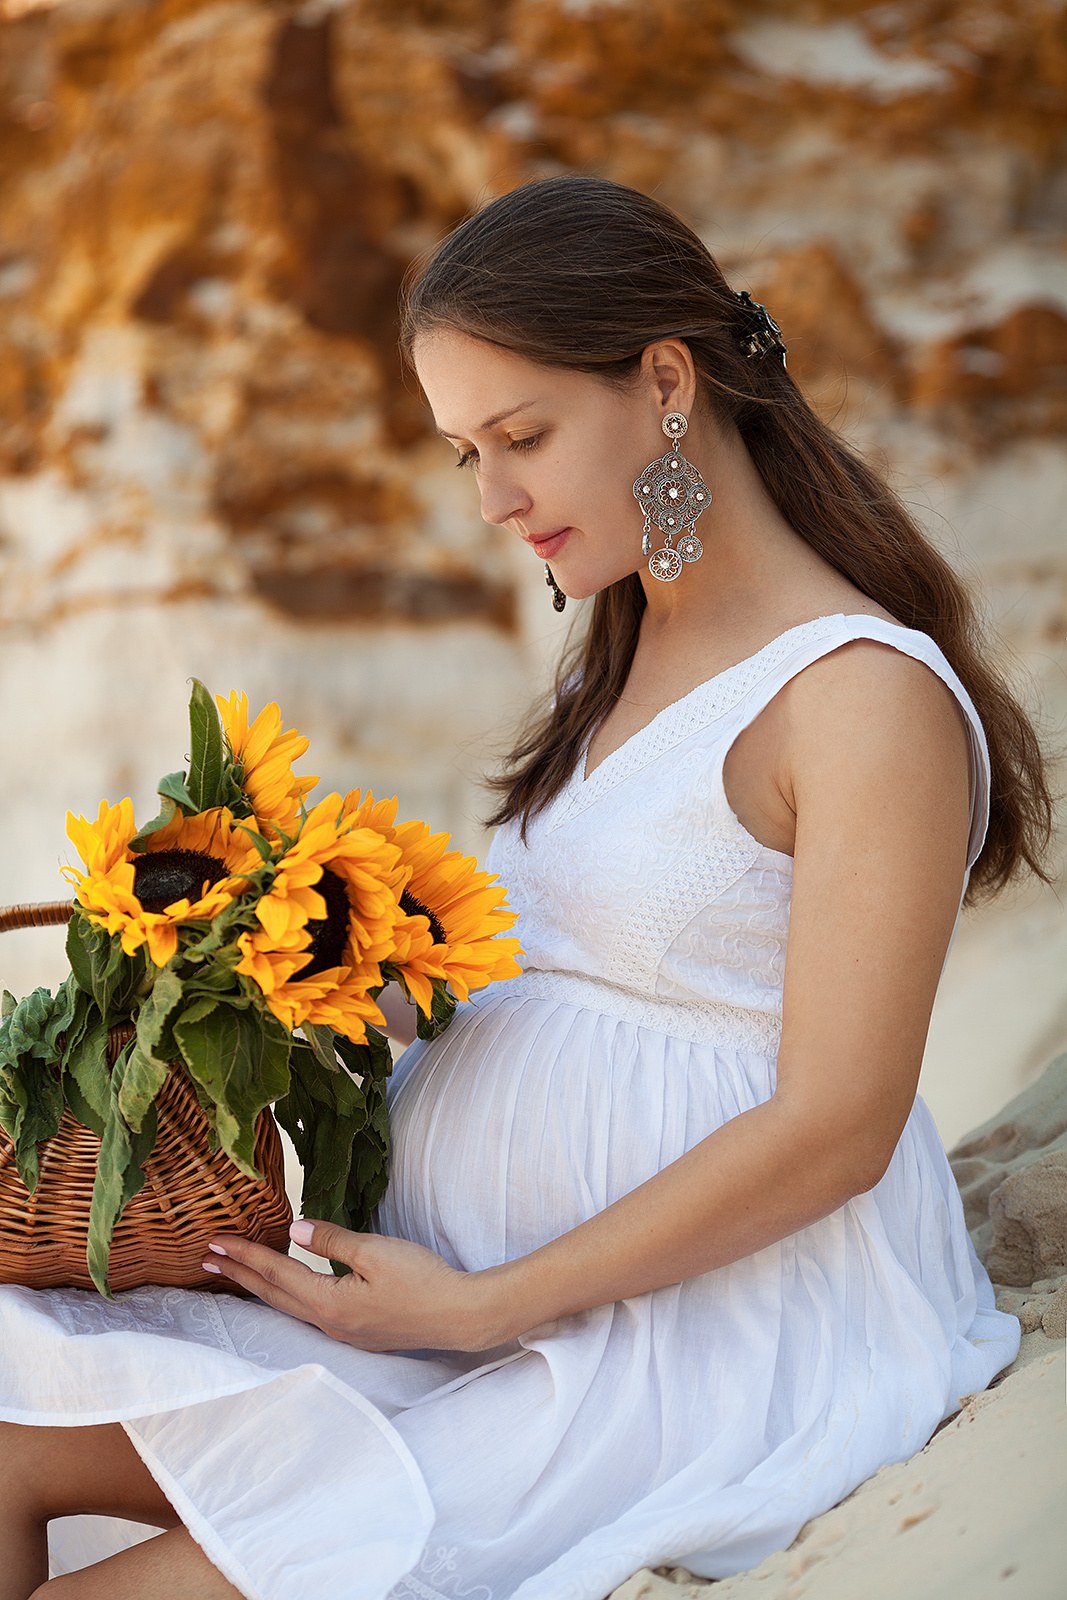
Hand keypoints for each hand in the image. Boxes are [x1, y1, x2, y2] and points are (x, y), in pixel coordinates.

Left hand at [201, 1220, 507, 1352]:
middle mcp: (328, 1324)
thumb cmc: (423, 1280)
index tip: (214, 1242)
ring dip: (259, 1287)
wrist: (460, 1315)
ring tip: (236, 1273)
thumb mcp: (375, 1252)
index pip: (276, 1273)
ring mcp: (343, 1332)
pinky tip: (286, 1290)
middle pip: (273, 1295)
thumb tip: (291, 1231)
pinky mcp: (357, 1332)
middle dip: (239, 1275)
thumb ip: (331, 1241)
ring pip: (287, 1307)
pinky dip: (285, 1296)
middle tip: (206, 1258)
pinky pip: (307, 1312)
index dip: (244, 1255)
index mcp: (328, 1303)